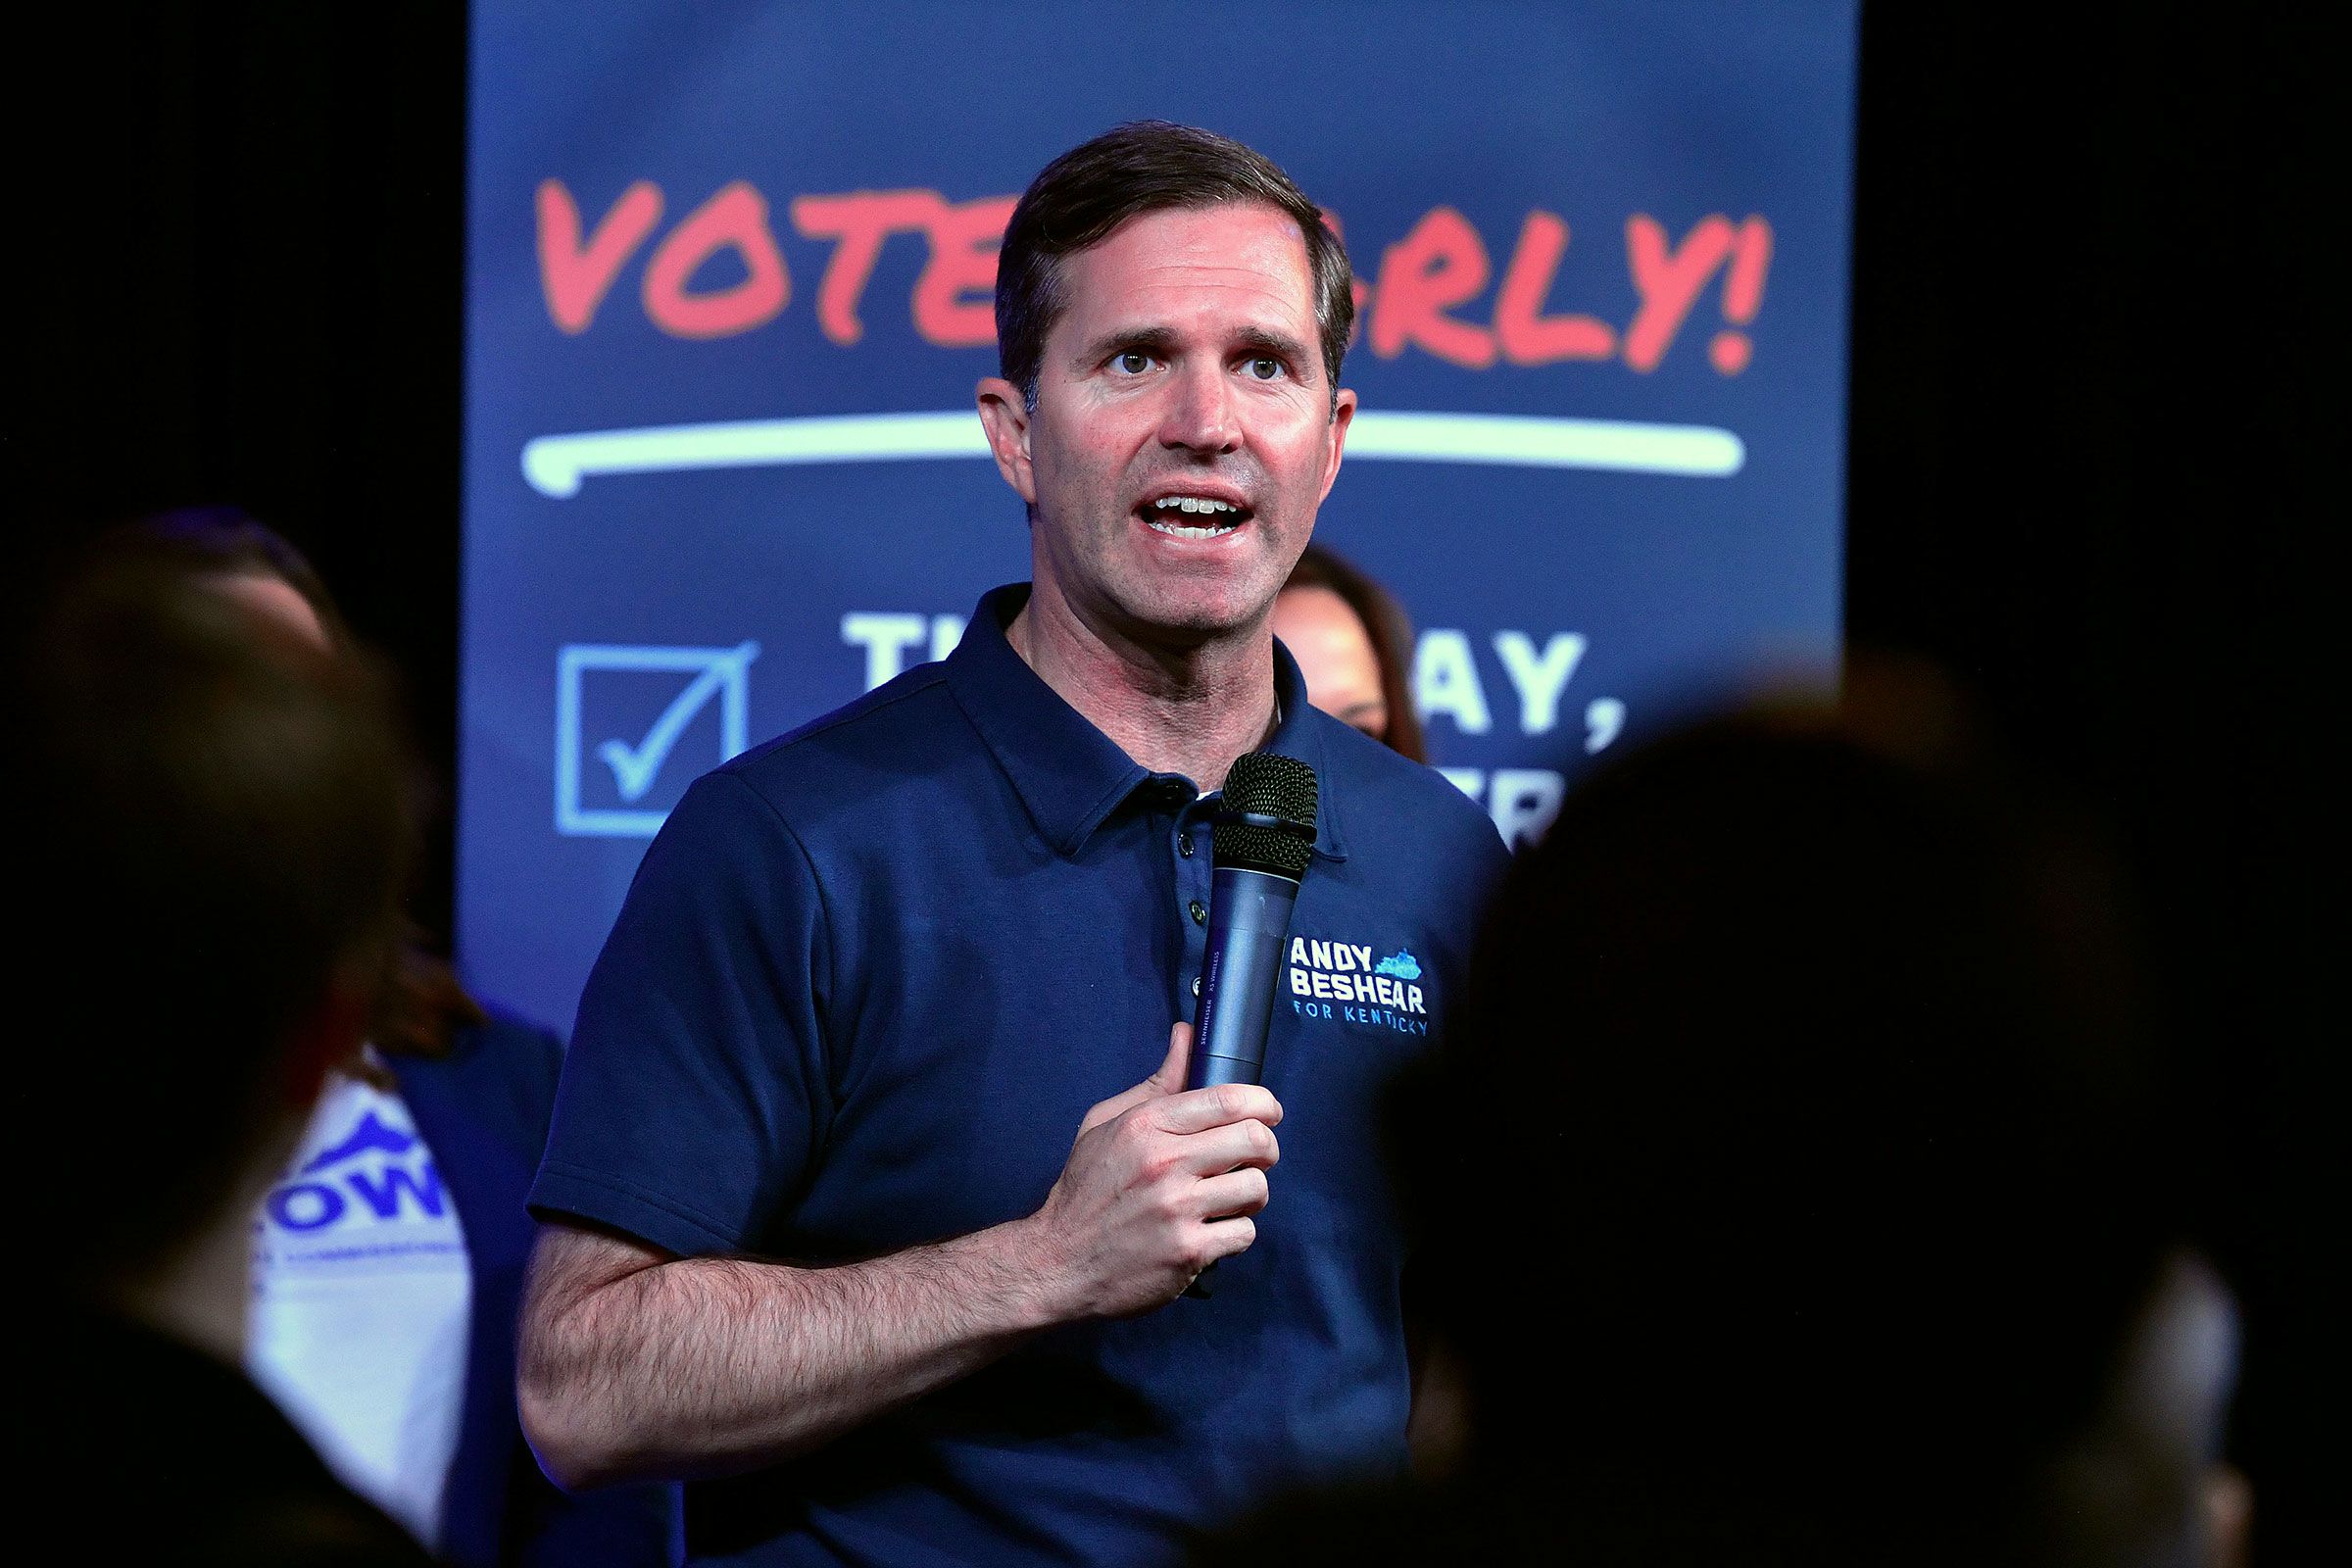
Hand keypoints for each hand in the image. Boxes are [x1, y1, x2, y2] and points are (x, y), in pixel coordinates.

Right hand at [1024, 1022, 1282, 1317]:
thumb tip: (1187, 1036)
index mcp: (1146, 1125)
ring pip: (1256, 1188)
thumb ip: (1157, 1083)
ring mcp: (1177, 1209)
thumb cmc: (1084, 1192)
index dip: (1262, 1103)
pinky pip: (1244, 1233)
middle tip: (1255, 1158)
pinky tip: (1213, 1231)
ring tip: (1230, 1198)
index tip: (1268, 1112)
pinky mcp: (1188, 1252)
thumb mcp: (1107, 1124)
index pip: (1228, 1099)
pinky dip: (1235, 1233)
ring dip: (1251, 1193)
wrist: (1057, 1264)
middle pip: (1254, 1140)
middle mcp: (1164, 1163)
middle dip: (1266, 1148)